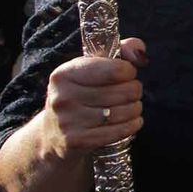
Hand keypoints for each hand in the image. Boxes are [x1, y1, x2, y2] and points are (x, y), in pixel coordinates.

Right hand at [39, 38, 148, 158]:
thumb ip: (119, 50)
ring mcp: (68, 121)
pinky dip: (133, 125)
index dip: (129, 71)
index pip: (115, 70)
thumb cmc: (79, 94)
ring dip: (136, 109)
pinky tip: (133, 121)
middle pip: (124, 91)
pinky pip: (119, 131)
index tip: (126, 74)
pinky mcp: (77, 141)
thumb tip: (139, 52)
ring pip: (124, 111)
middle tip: (131, 93)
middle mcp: (63, 97)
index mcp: (64, 74)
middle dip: (135, 90)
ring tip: (132, 107)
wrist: (52, 135)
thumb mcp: (90, 68)